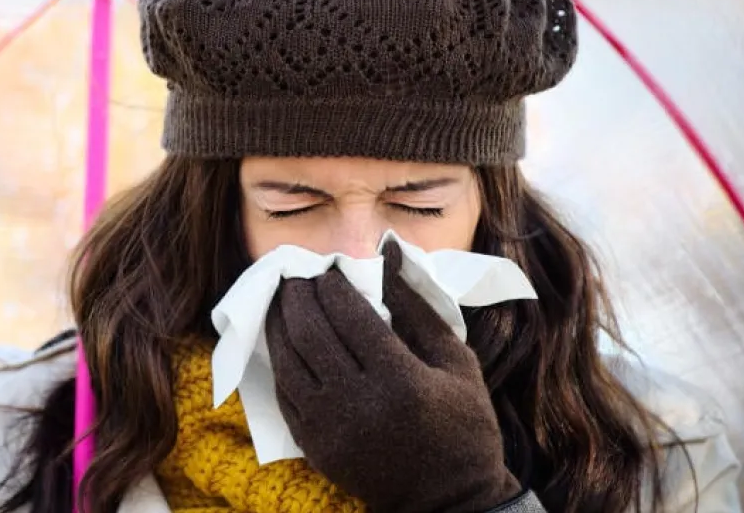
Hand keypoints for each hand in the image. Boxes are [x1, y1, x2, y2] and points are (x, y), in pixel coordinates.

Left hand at [265, 241, 520, 512]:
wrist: (449, 500)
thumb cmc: (463, 426)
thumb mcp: (457, 363)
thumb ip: (418, 308)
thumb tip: (388, 255)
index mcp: (400, 379)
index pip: (350, 316)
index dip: (332, 285)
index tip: (328, 268)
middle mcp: (359, 403)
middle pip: (311, 333)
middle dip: (298, 296)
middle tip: (295, 275)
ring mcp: (331, 428)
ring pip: (287, 362)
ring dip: (279, 324)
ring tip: (282, 300)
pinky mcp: (315, 447)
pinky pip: (284, 394)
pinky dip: (279, 362)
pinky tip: (283, 341)